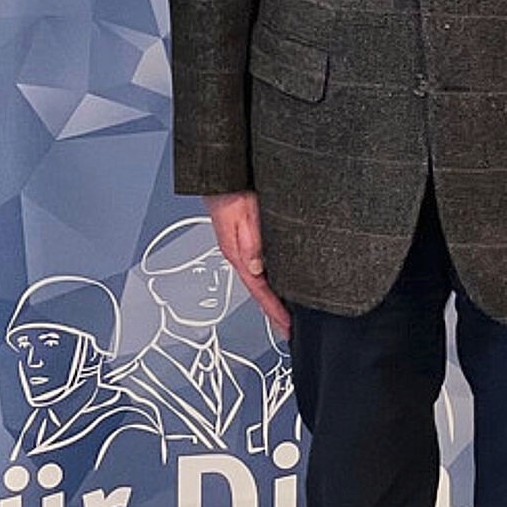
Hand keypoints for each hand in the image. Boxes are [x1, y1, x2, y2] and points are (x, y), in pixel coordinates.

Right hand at [205, 190, 290, 337]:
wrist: (219, 177)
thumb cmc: (229, 194)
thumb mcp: (243, 217)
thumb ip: (250, 243)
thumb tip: (257, 268)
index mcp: (237, 254)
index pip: (259, 289)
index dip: (274, 310)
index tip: (286, 326)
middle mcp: (239, 255)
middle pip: (258, 291)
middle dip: (272, 312)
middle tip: (285, 330)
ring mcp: (242, 250)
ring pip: (259, 281)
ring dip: (270, 300)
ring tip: (282, 316)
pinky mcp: (246, 242)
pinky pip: (259, 269)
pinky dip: (268, 283)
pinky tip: (274, 285)